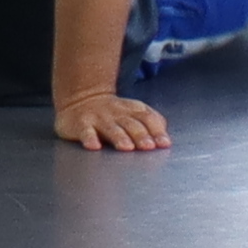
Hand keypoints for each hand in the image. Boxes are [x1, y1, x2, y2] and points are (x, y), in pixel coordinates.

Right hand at [55, 87, 170, 153]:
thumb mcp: (135, 112)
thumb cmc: (115, 112)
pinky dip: (90, 138)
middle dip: (141, 135)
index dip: (157, 131)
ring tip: (127, 148)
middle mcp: (118, 113)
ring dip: (120, 138)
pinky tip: (94, 146)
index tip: (164, 144)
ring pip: (111, 128)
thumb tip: (165, 139)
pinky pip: (86, 131)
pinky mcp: (81, 124)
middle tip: (148, 147)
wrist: (82, 99)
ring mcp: (99, 118)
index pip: (148, 118)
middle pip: (131, 124)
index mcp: (134, 110)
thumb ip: (152, 122)